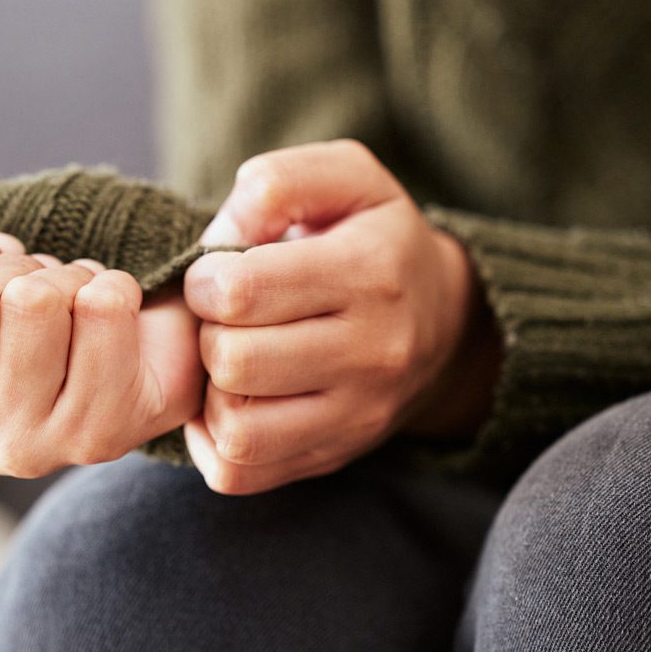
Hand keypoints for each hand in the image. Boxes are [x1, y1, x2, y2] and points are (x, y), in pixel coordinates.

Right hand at [0, 229, 202, 478]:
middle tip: (38, 289)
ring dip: (66, 278)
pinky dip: (113, 288)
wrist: (136, 356)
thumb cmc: (29, 317)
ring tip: (74, 307)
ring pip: (35, 300)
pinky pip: (103, 307)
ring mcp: (23, 448)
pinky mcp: (97, 437)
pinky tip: (113, 322)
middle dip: (13, 267)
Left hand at [182, 140, 500, 493]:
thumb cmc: (373, 237)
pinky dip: (212, 441)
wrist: (445, 319)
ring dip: (210, 392)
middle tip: (222, 319)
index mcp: (371, 272)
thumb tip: (221, 240)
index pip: (244, 291)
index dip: (205, 278)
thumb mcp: (345, 179)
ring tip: (227, 360)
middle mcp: (374, 352)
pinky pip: (240, 472)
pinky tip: (226, 401)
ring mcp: (358, 416)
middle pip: (234, 362)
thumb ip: (278, 183)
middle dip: (206, 333)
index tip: (217, 274)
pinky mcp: (335, 457)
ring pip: (237, 428)